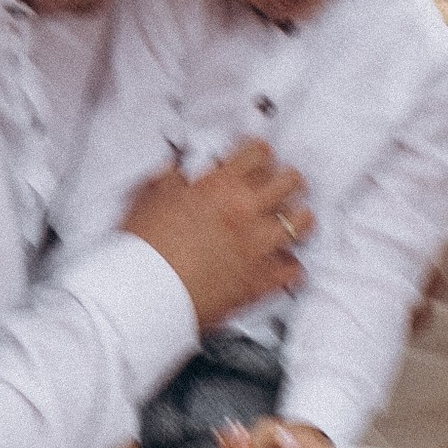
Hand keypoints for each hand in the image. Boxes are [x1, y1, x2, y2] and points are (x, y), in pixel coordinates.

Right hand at [124, 139, 312, 328]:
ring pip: (303, 222)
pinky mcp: (261, 280)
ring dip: (298, 219)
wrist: (145, 294)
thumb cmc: (144, 251)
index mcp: (220, 187)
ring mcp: (258, 246)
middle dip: (287, 180)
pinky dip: (290, 266)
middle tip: (282, 184)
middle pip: (290, 181)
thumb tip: (174, 171)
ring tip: (291, 220)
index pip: (258, 153)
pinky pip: (294, 269)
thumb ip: (167, 180)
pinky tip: (284, 263)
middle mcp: (245, 211)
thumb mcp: (149, 199)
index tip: (259, 158)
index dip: (260, 153)